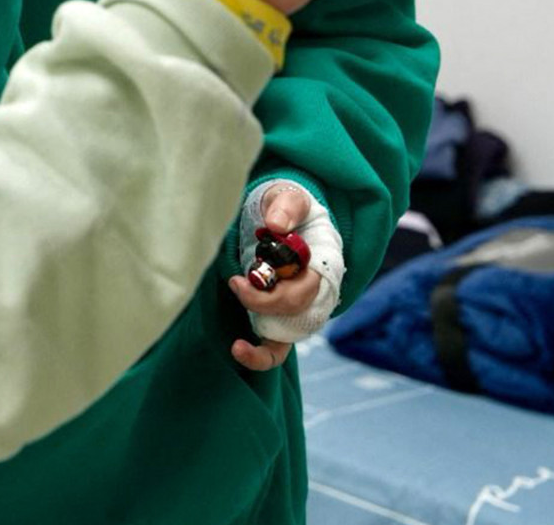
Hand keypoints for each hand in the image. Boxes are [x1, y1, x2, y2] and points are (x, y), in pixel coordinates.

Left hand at [227, 186, 320, 371]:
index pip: (303, 292)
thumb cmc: (288, 208)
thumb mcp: (290, 198)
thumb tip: (275, 225)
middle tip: (233, 283)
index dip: (271, 293)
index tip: (238, 280)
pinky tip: (237, 350)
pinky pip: (274, 349)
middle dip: (259, 304)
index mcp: (321, 269)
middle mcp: (311, 296)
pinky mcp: (276, 319)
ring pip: (285, 341)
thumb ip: (287, 207)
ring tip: (236, 347)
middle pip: (291, 313)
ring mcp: (293, 311)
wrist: (281, 216)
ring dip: (261, 348)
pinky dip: (259, 356)